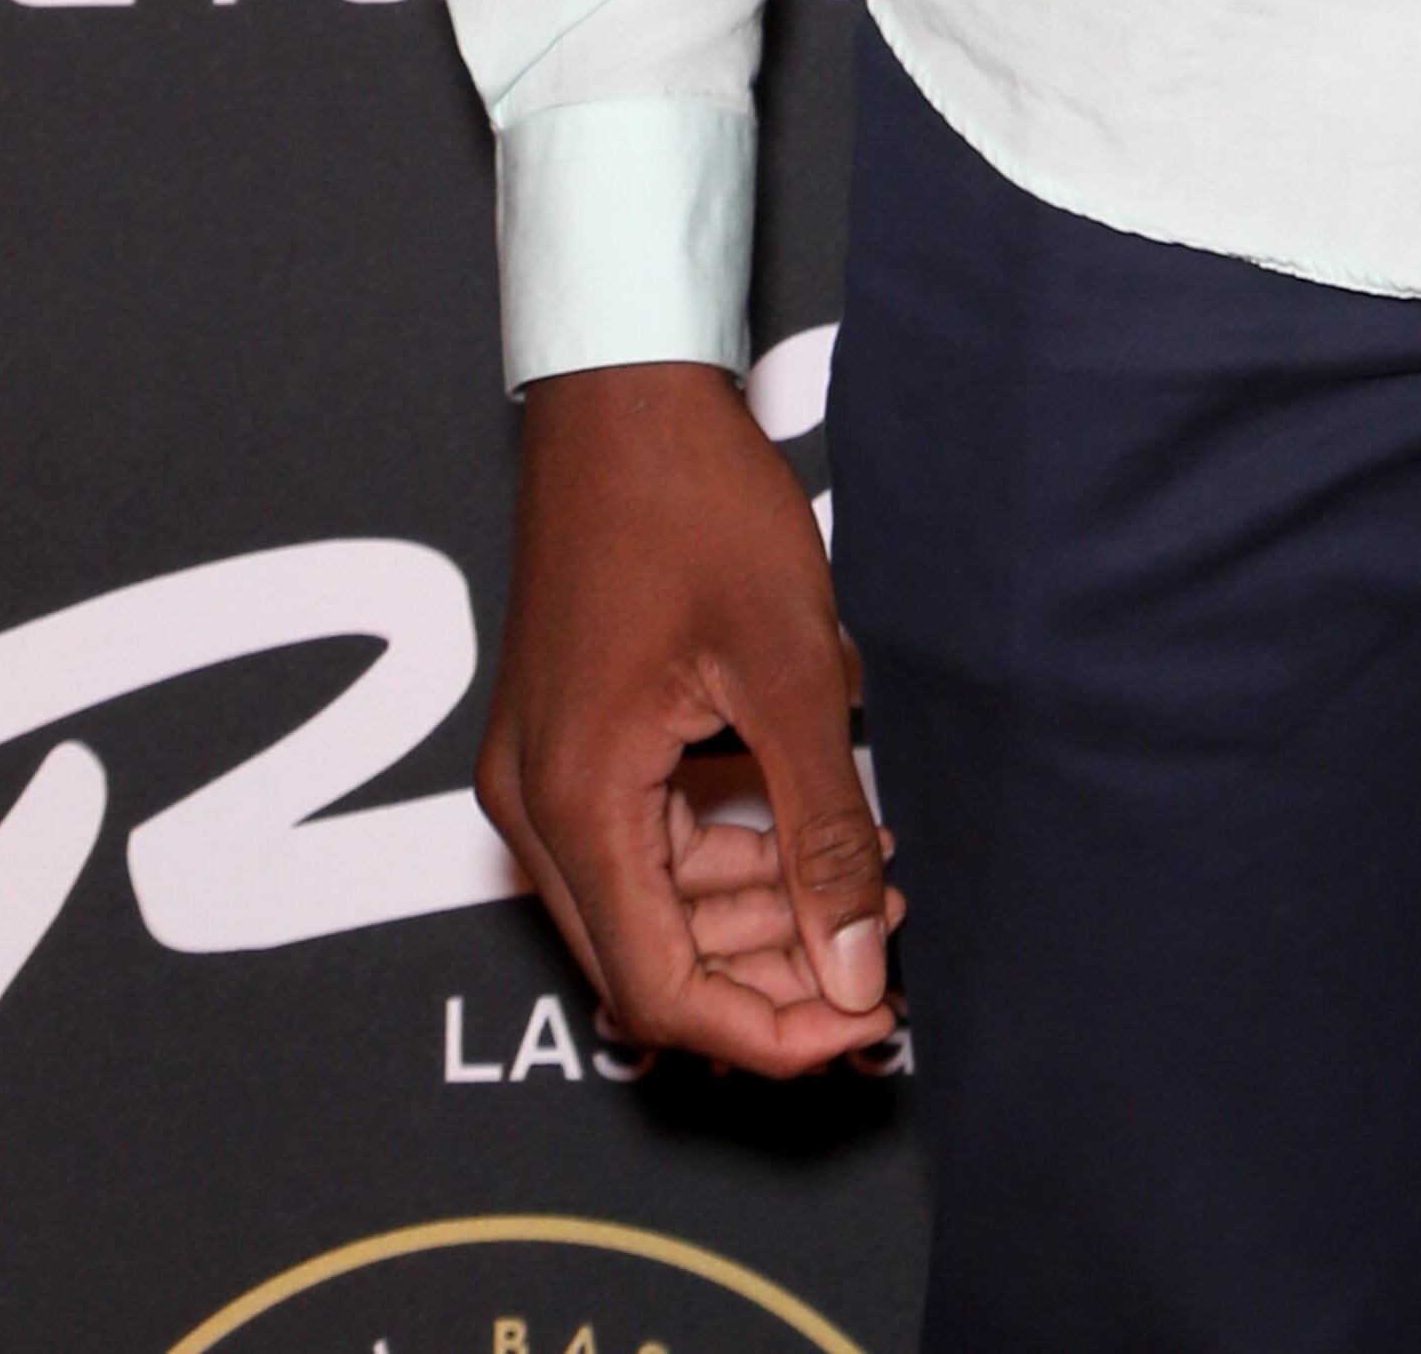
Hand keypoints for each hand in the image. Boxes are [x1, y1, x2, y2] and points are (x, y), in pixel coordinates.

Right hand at [477, 359, 900, 1074]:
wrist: (624, 390)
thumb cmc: (697, 503)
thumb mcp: (792, 670)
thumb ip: (826, 829)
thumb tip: (860, 965)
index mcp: (573, 802)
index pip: (662, 991)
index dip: (770, 1030)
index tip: (866, 1023)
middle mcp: (533, 806)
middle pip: (650, 962)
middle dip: (772, 979)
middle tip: (887, 952)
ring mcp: (540, 772)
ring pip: (649, 906)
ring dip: (755, 914)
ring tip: (875, 879)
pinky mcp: (565, 740)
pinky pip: (641, 841)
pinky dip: (724, 852)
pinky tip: (813, 824)